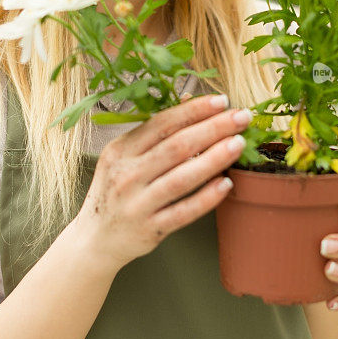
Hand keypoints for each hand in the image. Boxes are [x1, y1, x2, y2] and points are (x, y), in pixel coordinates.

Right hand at [73, 92, 251, 274]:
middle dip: (212, 129)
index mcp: (120, 150)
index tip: (221, 101)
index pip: (161, 124)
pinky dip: (206, 197)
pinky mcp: (150, 229)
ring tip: (239, 144)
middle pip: (176, 147)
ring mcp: (137, 204)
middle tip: (240, 117)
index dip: (194, 110)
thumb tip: (189, 100)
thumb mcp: (124, 155)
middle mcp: (126, 175)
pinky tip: (226, 183)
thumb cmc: (115, 189)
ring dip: (214, 158)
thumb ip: (154, 131)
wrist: (96, 238)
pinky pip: (184, 211)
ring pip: (182, 178)